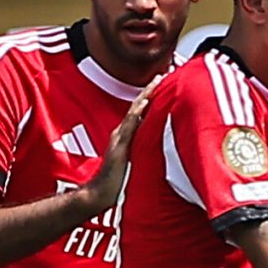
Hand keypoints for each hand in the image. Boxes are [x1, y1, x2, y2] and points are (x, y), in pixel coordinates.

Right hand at [84, 86, 153, 213]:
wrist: (101, 193)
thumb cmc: (119, 181)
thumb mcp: (135, 161)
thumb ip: (143, 151)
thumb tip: (159, 146)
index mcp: (128, 135)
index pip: (142, 111)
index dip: (152, 96)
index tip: (165, 82)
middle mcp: (123, 132)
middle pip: (139, 105)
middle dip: (152, 89)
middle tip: (165, 73)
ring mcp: (121, 137)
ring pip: (136, 111)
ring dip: (147, 95)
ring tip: (159, 80)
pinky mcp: (120, 145)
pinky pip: (130, 125)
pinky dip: (138, 113)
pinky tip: (146, 102)